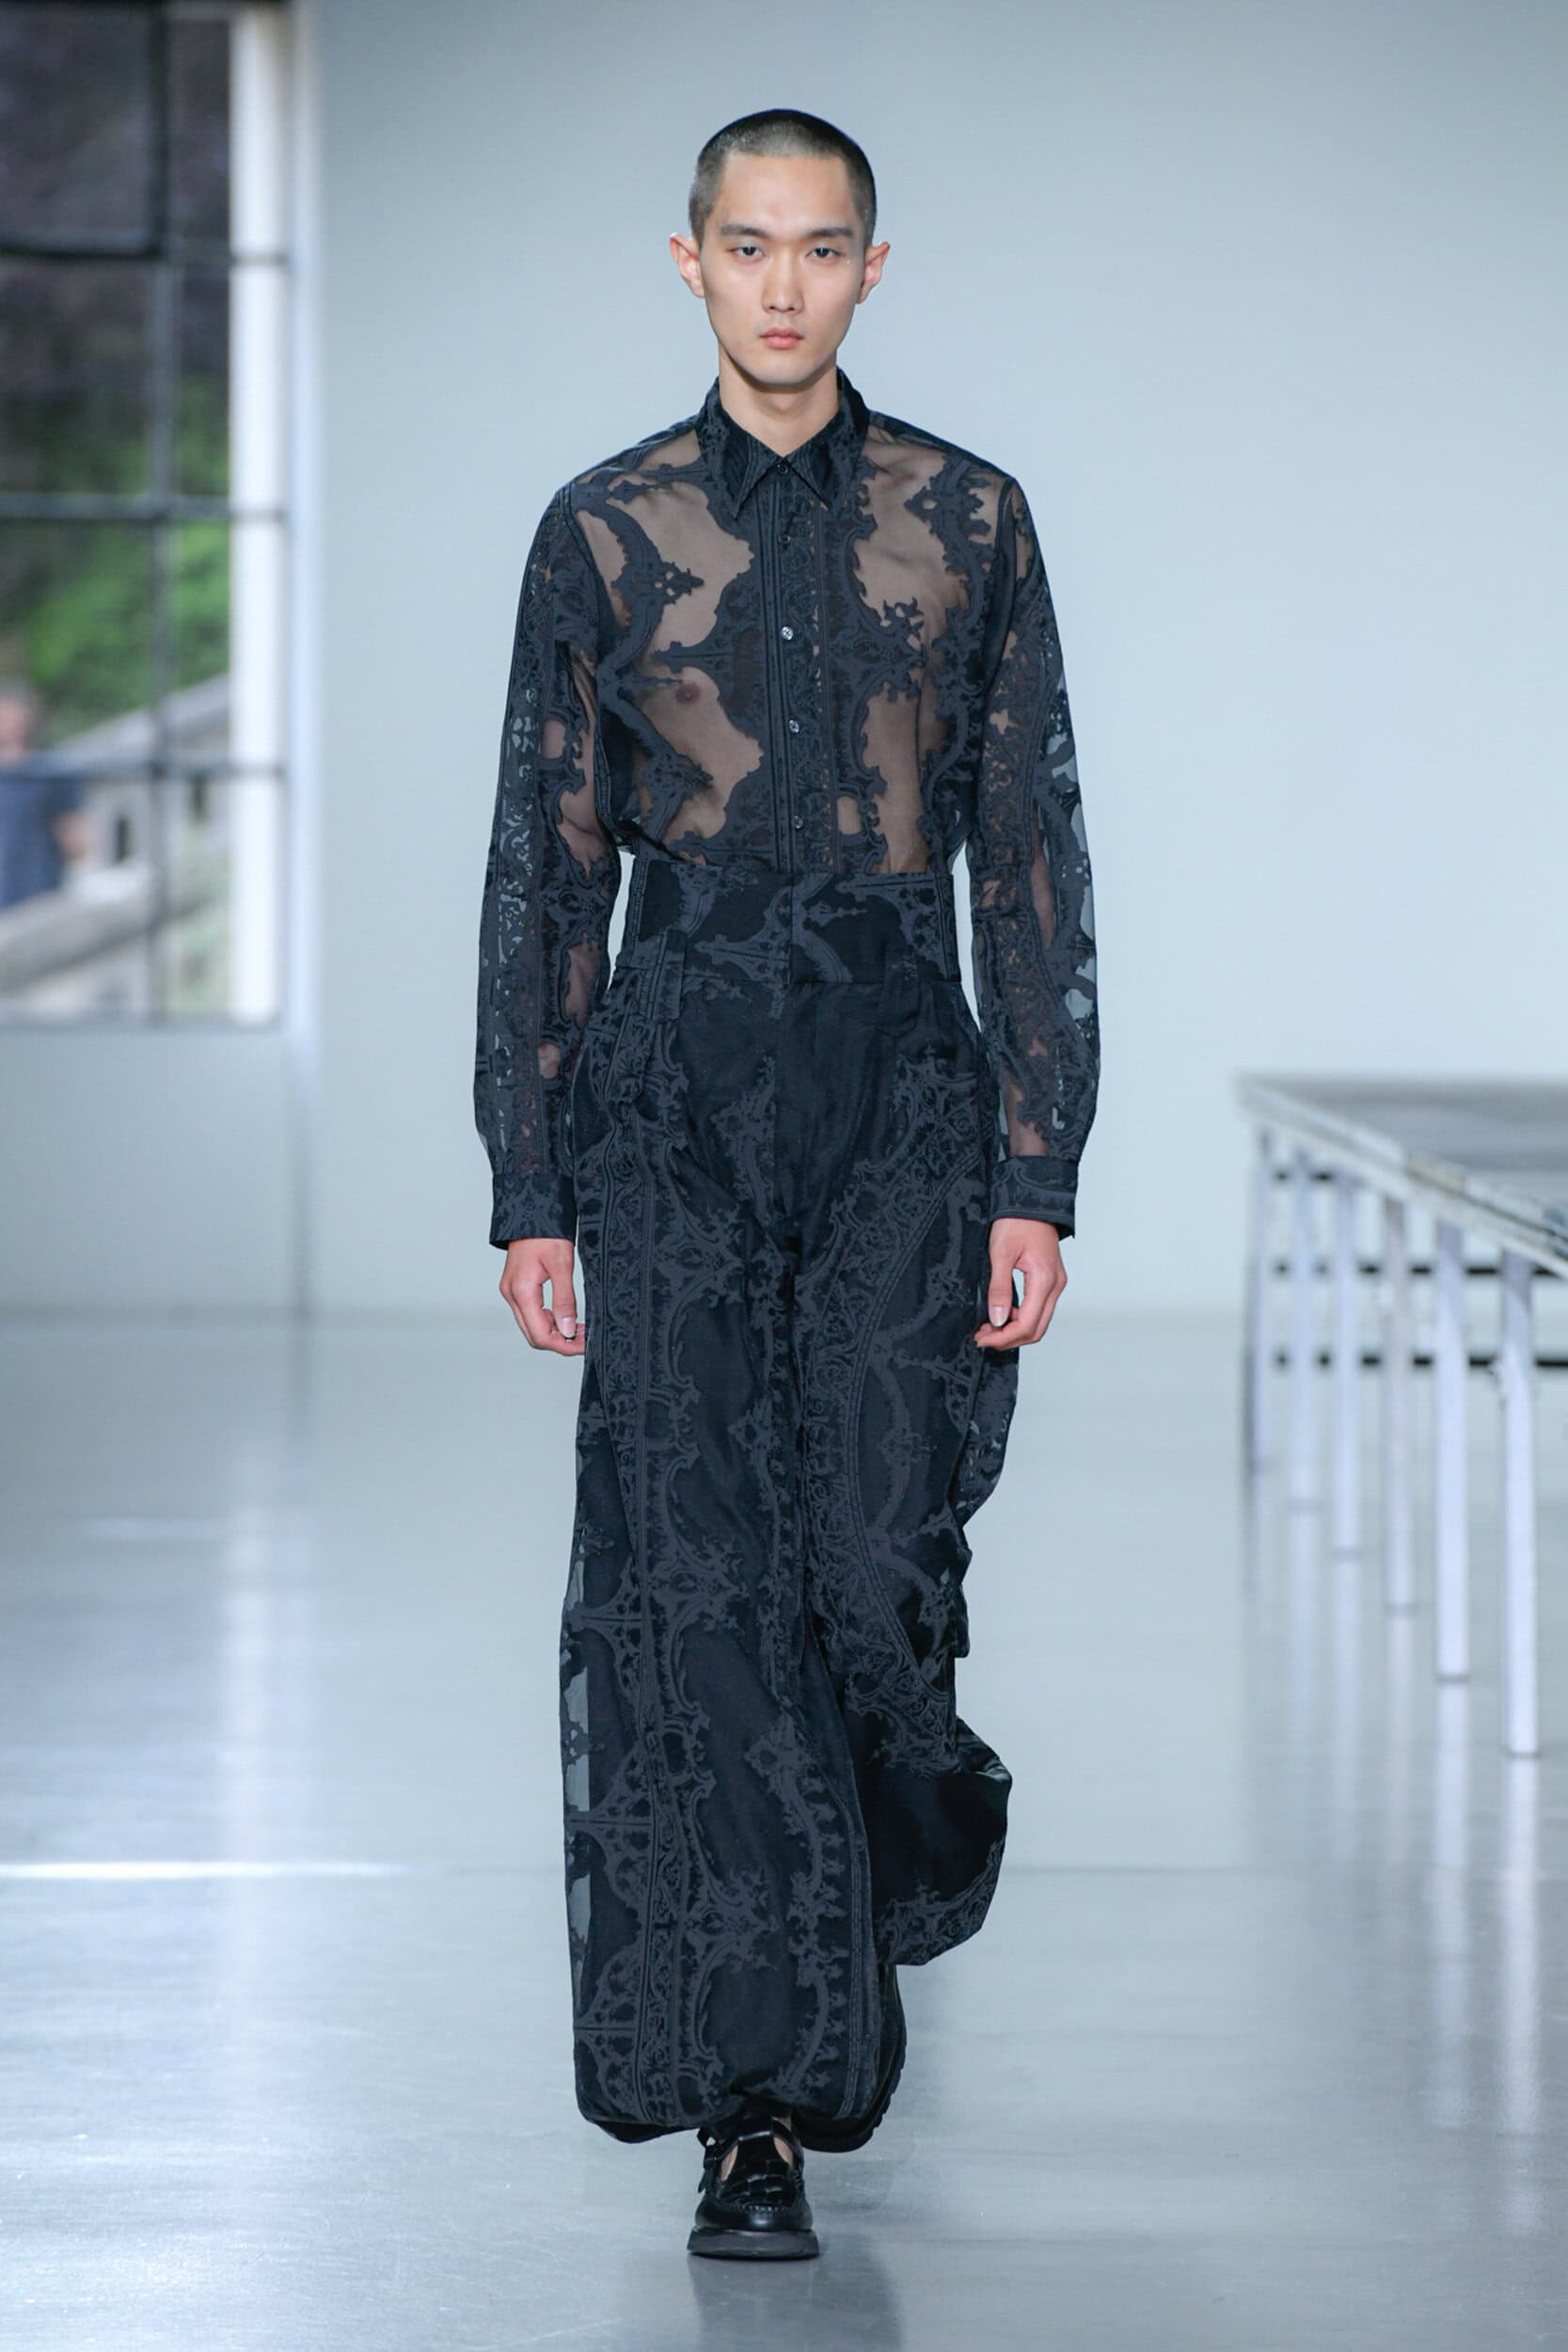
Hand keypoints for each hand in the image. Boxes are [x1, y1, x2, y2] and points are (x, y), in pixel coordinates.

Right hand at [499, 1237, 583, 1353]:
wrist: (531, 1211)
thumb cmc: (545, 1233)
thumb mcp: (562, 1265)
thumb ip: (565, 1300)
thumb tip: (568, 1330)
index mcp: (521, 1291)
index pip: (540, 1335)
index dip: (563, 1345)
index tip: (584, 1344)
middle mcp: (511, 1294)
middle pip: (534, 1335)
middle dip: (560, 1342)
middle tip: (585, 1338)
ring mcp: (511, 1291)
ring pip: (531, 1326)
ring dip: (554, 1332)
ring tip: (579, 1327)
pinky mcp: (516, 1287)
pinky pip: (530, 1313)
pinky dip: (547, 1320)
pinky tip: (565, 1316)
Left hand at [974, 1217, 1065, 1348]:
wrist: (1031, 1202)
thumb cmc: (1017, 1221)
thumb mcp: (1001, 1254)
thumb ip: (999, 1288)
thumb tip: (996, 1320)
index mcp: (1044, 1280)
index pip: (1026, 1324)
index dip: (1003, 1337)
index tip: (982, 1338)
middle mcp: (1055, 1285)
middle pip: (1036, 1329)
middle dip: (1009, 1339)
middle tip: (983, 1338)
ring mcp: (1055, 1283)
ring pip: (1038, 1322)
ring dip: (1014, 1330)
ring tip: (989, 1327)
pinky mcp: (1050, 1280)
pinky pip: (1038, 1309)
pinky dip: (1020, 1318)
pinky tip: (1002, 1313)